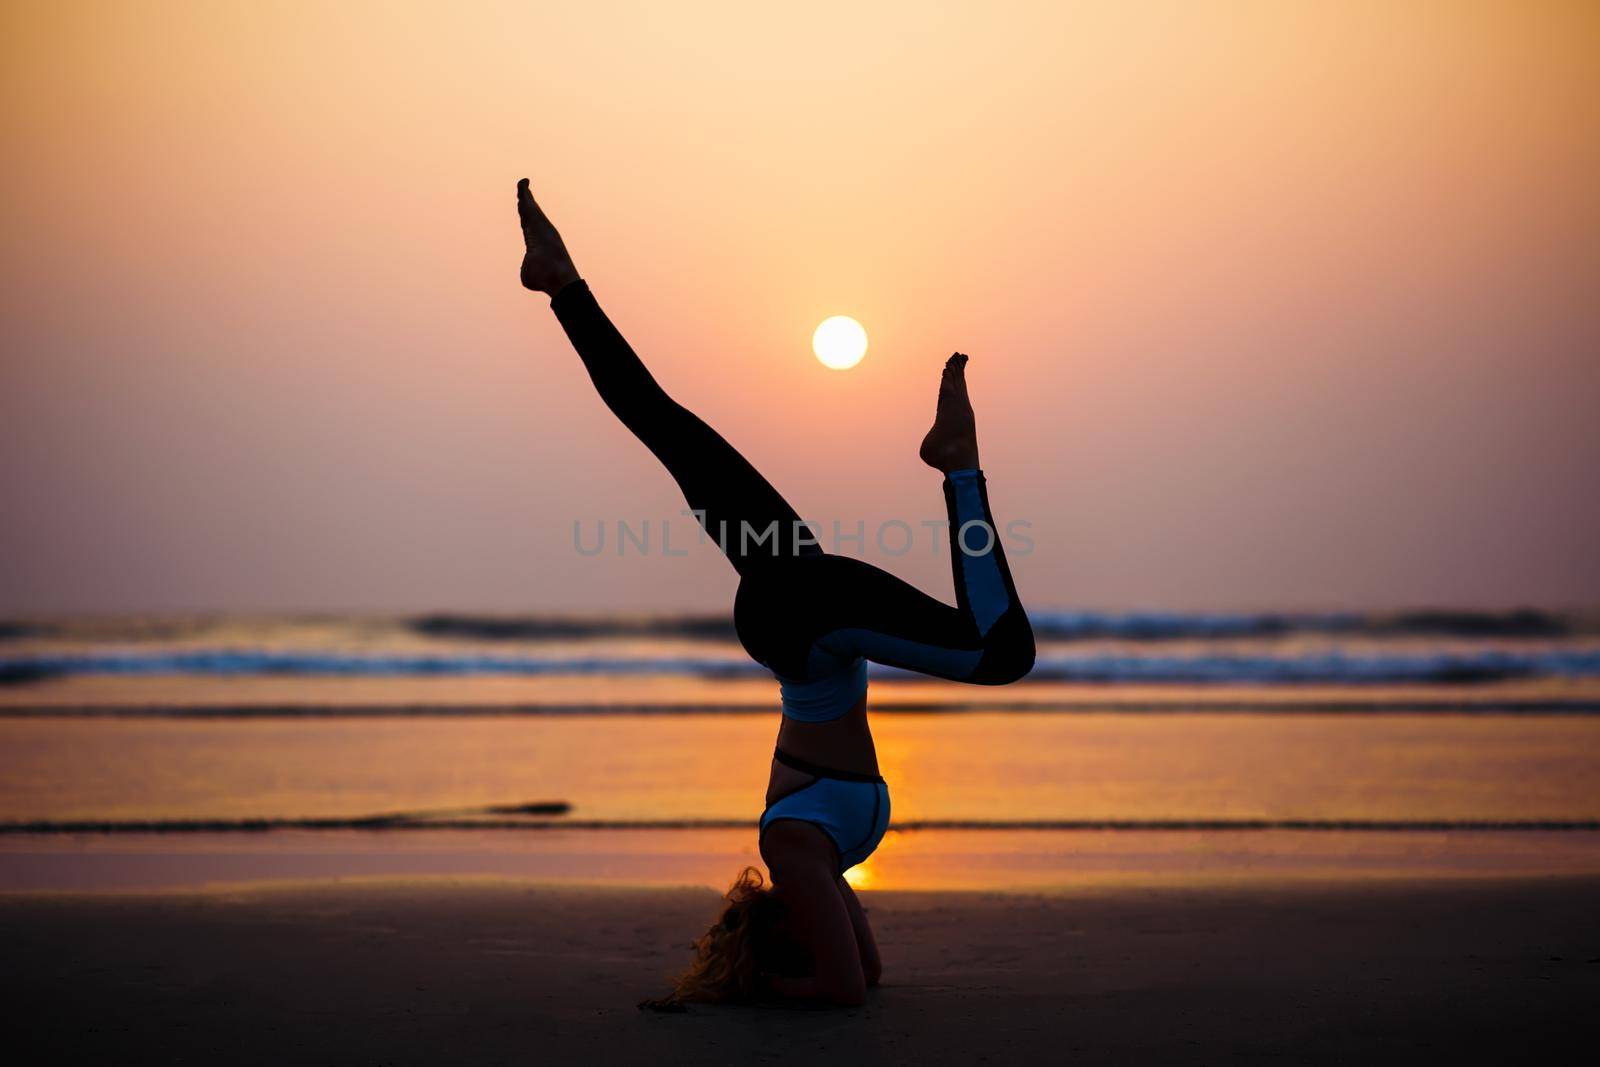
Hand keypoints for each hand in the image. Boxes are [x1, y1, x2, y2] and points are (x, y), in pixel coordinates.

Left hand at [516, 178, 579, 294]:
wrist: (554, 274)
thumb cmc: (544, 278)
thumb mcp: (528, 275)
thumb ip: (526, 268)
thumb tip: (527, 266)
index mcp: (536, 243)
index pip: (529, 230)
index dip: (526, 222)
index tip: (523, 214)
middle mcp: (539, 232)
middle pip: (530, 216)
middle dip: (526, 204)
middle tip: (524, 192)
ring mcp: (539, 225)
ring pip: (529, 207)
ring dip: (525, 195)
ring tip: (523, 185)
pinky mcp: (536, 218)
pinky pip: (527, 202)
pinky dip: (524, 191)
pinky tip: (523, 183)